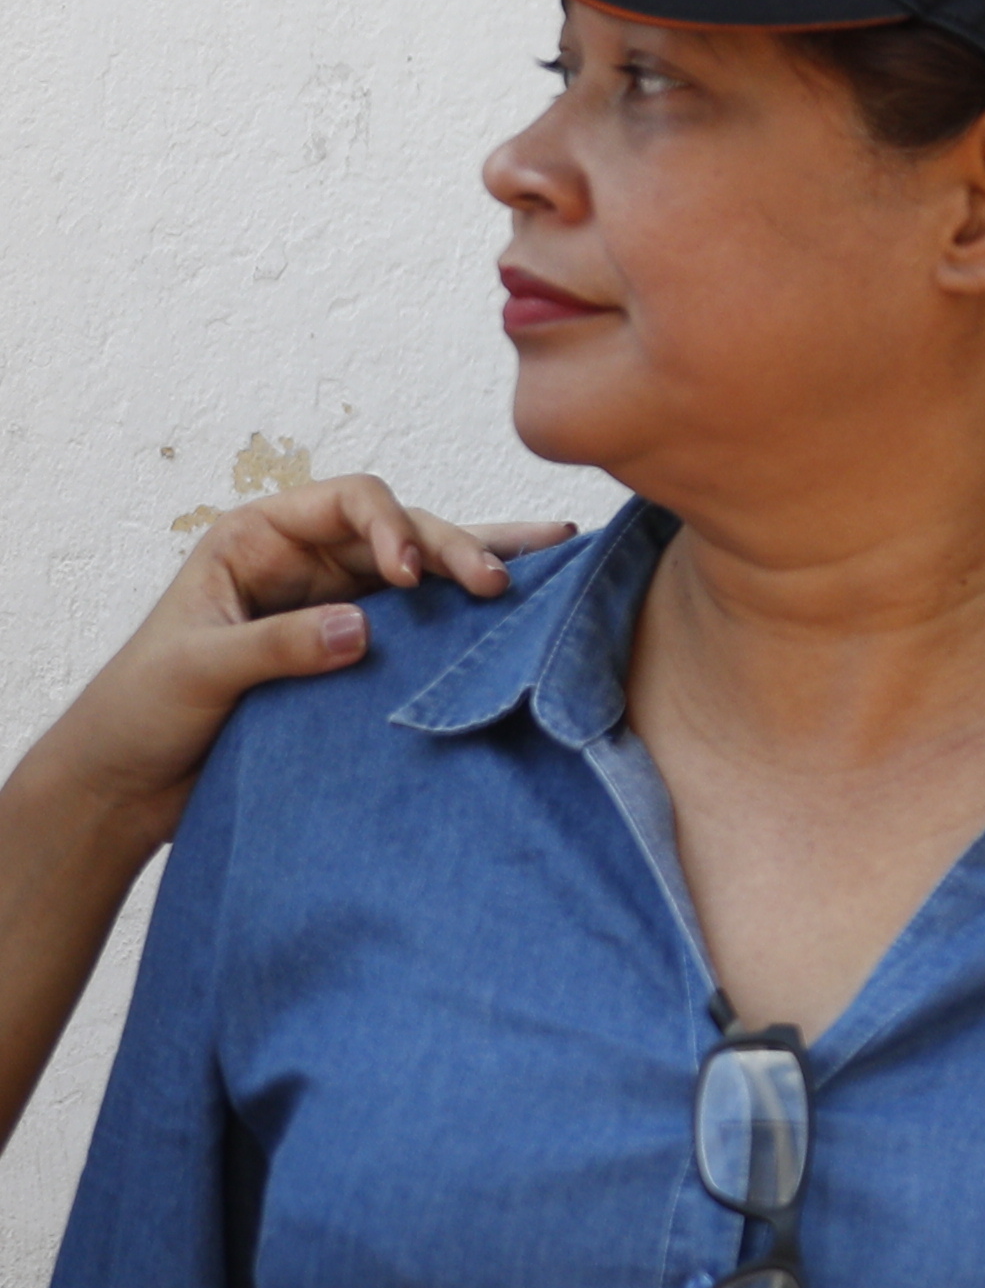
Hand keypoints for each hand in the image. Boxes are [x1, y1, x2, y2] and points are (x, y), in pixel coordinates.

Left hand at [18, 476, 566, 841]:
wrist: (127, 784)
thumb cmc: (138, 712)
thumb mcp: (196, 670)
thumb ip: (276, 645)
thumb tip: (363, 627)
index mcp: (256, 541)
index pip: (347, 503)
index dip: (390, 528)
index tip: (407, 578)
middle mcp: (304, 561)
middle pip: (400, 532)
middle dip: (452, 550)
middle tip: (497, 586)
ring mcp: (334, 605)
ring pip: (422, 570)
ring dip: (479, 565)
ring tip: (554, 553)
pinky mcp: (355, 653)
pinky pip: (421, 623)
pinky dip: (467, 612)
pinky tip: (526, 592)